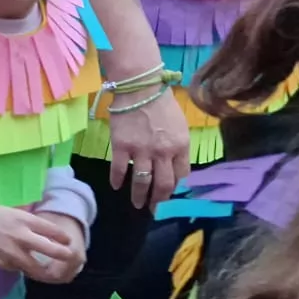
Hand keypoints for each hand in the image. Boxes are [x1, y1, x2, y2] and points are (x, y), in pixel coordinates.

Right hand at [0, 204, 77, 282]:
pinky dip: (24, 268)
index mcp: (24, 220)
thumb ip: (27, 221)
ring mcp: (13, 253)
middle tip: (68, 257)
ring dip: (45, 270)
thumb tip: (43, 229)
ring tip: (50, 271)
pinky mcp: (4, 264)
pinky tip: (23, 265)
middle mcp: (22, 237)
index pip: (52, 230)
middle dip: (63, 255)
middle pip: (51, 250)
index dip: (62, 237)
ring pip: (37, 268)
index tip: (67, 241)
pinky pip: (19, 269)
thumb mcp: (10, 211)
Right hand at [108, 87, 190, 209]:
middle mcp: (163, 152)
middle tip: (156, 210)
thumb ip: (178, 146)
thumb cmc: (161, 103)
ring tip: (138, 205)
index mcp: (180, 146)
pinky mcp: (121, 147)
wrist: (139, 88)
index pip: (182, 175)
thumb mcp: (180, 125)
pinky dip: (117, 180)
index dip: (178, 189)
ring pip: (142, 181)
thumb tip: (174, 165)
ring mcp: (141, 151)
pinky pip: (119, 169)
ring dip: (140, 196)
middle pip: (164, 184)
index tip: (173, 197)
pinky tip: (116, 186)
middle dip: (160, 201)